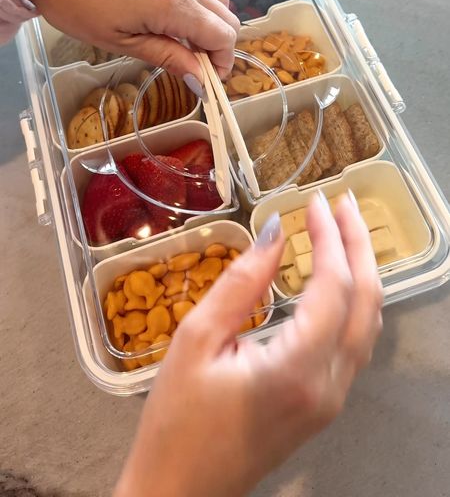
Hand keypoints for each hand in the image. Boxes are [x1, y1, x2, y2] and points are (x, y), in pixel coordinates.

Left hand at [0, 0, 239, 82]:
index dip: (222, 63)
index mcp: (173, 6)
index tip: (207, 82)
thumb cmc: (77, 3)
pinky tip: (185, 13)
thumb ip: (167, 57)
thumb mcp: (121, 42)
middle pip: (226, 18)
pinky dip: (206, 0)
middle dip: (219, 47)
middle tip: (195, 67)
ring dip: (213, 24)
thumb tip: (199, 79)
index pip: (222, 37)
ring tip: (187, 44)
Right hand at [114, 193, 382, 496]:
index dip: (329, 238)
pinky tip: (337, 278)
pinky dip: (354, 301)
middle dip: (359, 246)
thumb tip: (274, 230)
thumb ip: (240, 283)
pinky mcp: (324, 405)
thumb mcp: (196, 340)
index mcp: (298, 368)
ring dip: (362, 271)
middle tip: (344, 203)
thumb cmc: (176, 419)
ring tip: (345, 230)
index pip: (334, 287)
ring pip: (368, 325)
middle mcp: (329, 385)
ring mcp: (332, 399)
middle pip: (366, 302)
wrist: (180, 492)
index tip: (313, 201)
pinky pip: (355, 344)